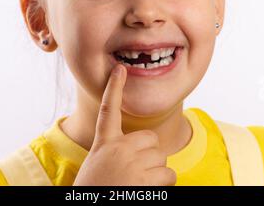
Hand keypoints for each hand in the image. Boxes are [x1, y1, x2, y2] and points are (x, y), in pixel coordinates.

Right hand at [73, 64, 176, 185]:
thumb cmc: (94, 191)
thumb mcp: (97, 167)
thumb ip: (115, 154)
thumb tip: (144, 151)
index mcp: (103, 145)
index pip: (109, 110)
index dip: (115, 88)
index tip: (120, 69)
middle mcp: (118, 149)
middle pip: (150, 140)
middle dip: (150, 155)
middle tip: (136, 174)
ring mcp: (132, 163)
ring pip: (162, 159)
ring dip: (157, 173)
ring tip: (138, 187)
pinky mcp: (145, 180)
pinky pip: (169, 175)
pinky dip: (164, 186)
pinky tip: (146, 193)